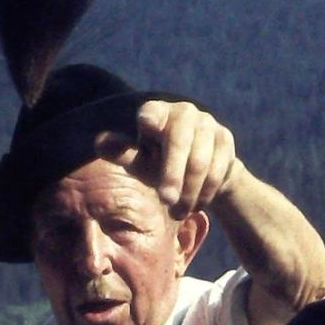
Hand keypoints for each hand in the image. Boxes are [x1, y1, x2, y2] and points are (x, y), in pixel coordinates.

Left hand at [96, 99, 239, 218]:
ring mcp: (207, 124)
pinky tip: (196, 204)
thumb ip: (123, 153)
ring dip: (189, 191)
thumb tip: (99, 142)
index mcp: (157, 112)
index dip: (151, 119)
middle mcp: (184, 112)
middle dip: (173, 174)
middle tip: (166, 201)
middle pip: (179, 141)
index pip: (152, 112)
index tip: (147, 125)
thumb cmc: (161, 163)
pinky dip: (205, 192)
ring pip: (200, 161)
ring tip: (178, 212)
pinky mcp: (225, 139)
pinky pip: (217, 170)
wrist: (203, 171)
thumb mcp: (141, 162)